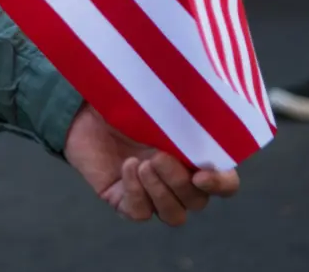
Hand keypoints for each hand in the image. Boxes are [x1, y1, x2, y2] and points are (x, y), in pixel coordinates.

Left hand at [63, 105, 238, 225]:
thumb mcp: (154, 99)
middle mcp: (178, 180)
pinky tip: (127, 166)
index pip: (226, 183)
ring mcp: (152, 194)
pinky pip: (140, 213)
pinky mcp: (125, 201)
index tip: (201, 173)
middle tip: (158, 155)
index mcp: (194, 157)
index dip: (221, 184)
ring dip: (161, 193)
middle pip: (197, 201)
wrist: (82, 106)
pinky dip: (136, 192)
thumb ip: (180, 106)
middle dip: (180, 181)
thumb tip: (199, 94)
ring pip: (174, 215)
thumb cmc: (124, 97)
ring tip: (142, 163)